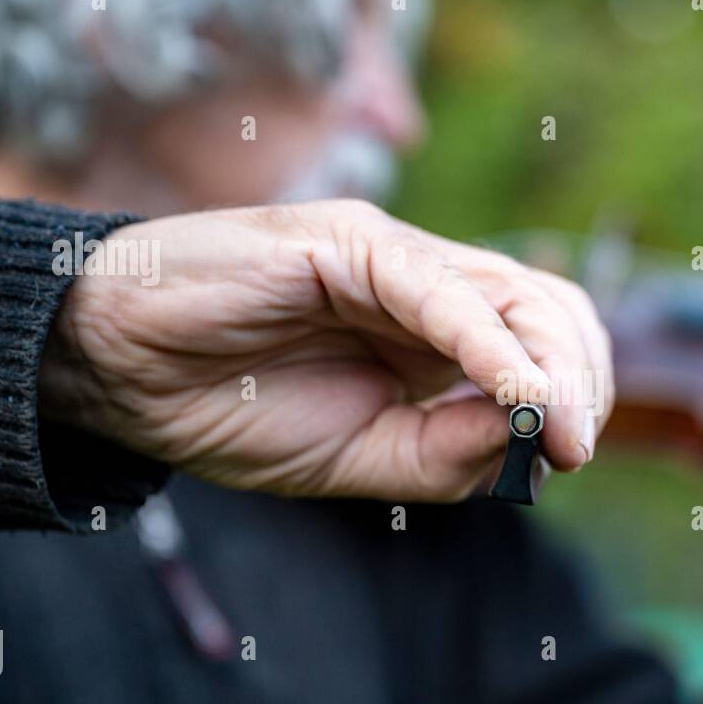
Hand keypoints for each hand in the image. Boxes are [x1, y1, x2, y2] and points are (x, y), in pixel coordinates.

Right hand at [40, 200, 612, 500]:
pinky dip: (486, 342)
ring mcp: (390, 258)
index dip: (575, 392)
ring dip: (552, 362)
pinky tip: (517, 393)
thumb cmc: (229, 407)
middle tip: (577, 447)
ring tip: (560, 428)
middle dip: (581, 377)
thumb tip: (538, 440)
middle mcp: (427, 286)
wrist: (120, 373)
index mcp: (434, 335)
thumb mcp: (362, 460)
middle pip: (547, 306)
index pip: (542, 341)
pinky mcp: (346, 243)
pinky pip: (438, 290)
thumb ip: (448, 453)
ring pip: (510, 290)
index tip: (574, 456)